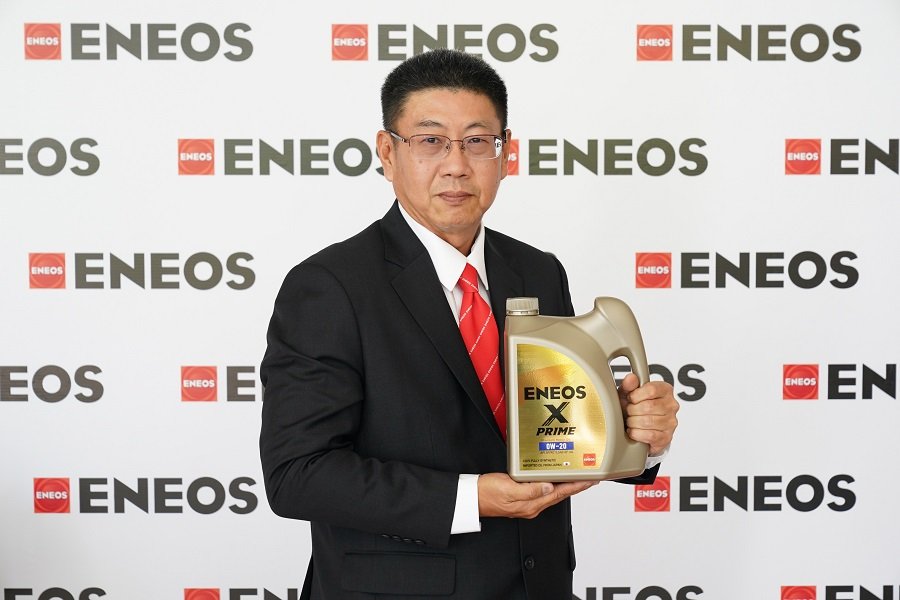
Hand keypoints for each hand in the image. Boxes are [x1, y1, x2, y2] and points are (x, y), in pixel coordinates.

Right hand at [477, 472, 595, 518]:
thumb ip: (530, 490)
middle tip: (590, 479)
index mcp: (531, 504)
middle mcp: (531, 506)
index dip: (576, 486)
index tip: (589, 481)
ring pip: (553, 494)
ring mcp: (526, 504)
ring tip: (577, 479)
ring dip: (566, 486)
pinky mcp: (521, 499)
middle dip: (576, 487)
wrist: (472, 498)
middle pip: (559, 495)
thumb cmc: (487, 493)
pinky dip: (553, 486)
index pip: (559, 494)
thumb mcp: (508, 488)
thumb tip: (549, 487)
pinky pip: (543, 492)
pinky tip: (554, 481)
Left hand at [618, 373, 678, 455]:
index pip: (652, 390)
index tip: (631, 399)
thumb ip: (628, 385)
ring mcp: (671, 422)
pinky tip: (634, 430)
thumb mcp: (628, 393)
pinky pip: (649, 435)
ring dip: (633, 422)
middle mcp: (671, 405)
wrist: (637, 428)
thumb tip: (631, 378)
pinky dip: (636, 433)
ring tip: (631, 421)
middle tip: (629, 412)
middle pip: (648, 406)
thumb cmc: (634, 408)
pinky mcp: (667, 437)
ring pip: (647, 421)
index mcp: (665, 389)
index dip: (636, 395)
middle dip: (632, 410)